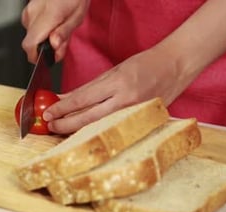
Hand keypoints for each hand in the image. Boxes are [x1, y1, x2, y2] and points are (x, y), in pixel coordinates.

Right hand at [21, 0, 88, 62]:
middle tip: (61, 43)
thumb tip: (54, 45)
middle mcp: (33, 13)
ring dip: (44, 39)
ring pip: (31, 35)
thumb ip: (64, 33)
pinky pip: (31, 26)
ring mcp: (29, 10)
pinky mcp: (28, 9)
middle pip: (31, 42)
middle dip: (45, 48)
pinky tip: (52, 24)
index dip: (36, 56)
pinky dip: (41, 30)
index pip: (30, 44)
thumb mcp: (77, 16)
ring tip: (59, 30)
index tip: (46, 59)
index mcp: (47, 16)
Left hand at [43, 48, 190, 134]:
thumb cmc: (145, 64)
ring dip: (77, 130)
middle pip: (88, 118)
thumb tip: (66, 98)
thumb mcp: (114, 71)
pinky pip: (113, 129)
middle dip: (65, 123)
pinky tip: (84, 134)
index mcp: (117, 83)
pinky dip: (96, 131)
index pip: (82, 99)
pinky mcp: (141, 121)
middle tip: (50, 125)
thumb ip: (90, 88)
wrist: (176, 66)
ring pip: (99, 127)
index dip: (63, 108)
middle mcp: (126, 100)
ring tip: (61, 130)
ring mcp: (134, 113)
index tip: (49, 112)